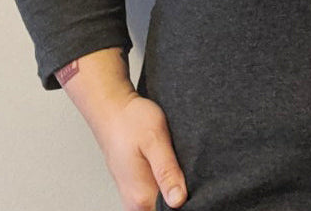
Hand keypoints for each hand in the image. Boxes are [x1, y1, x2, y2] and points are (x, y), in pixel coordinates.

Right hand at [90, 90, 187, 210]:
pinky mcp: (134, 187)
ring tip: (181, 166)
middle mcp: (135, 202)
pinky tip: (173, 168)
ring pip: (160, 204)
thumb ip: (166, 171)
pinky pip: (154, 197)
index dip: (189, 202)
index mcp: (142, 196)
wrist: (112, 109)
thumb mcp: (155, 140)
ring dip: (174, 190)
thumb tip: (178, 201)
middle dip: (182, 197)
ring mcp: (133, 196)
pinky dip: (166, 186)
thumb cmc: (132, 121)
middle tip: (189, 171)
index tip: (198, 186)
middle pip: (166, 210)